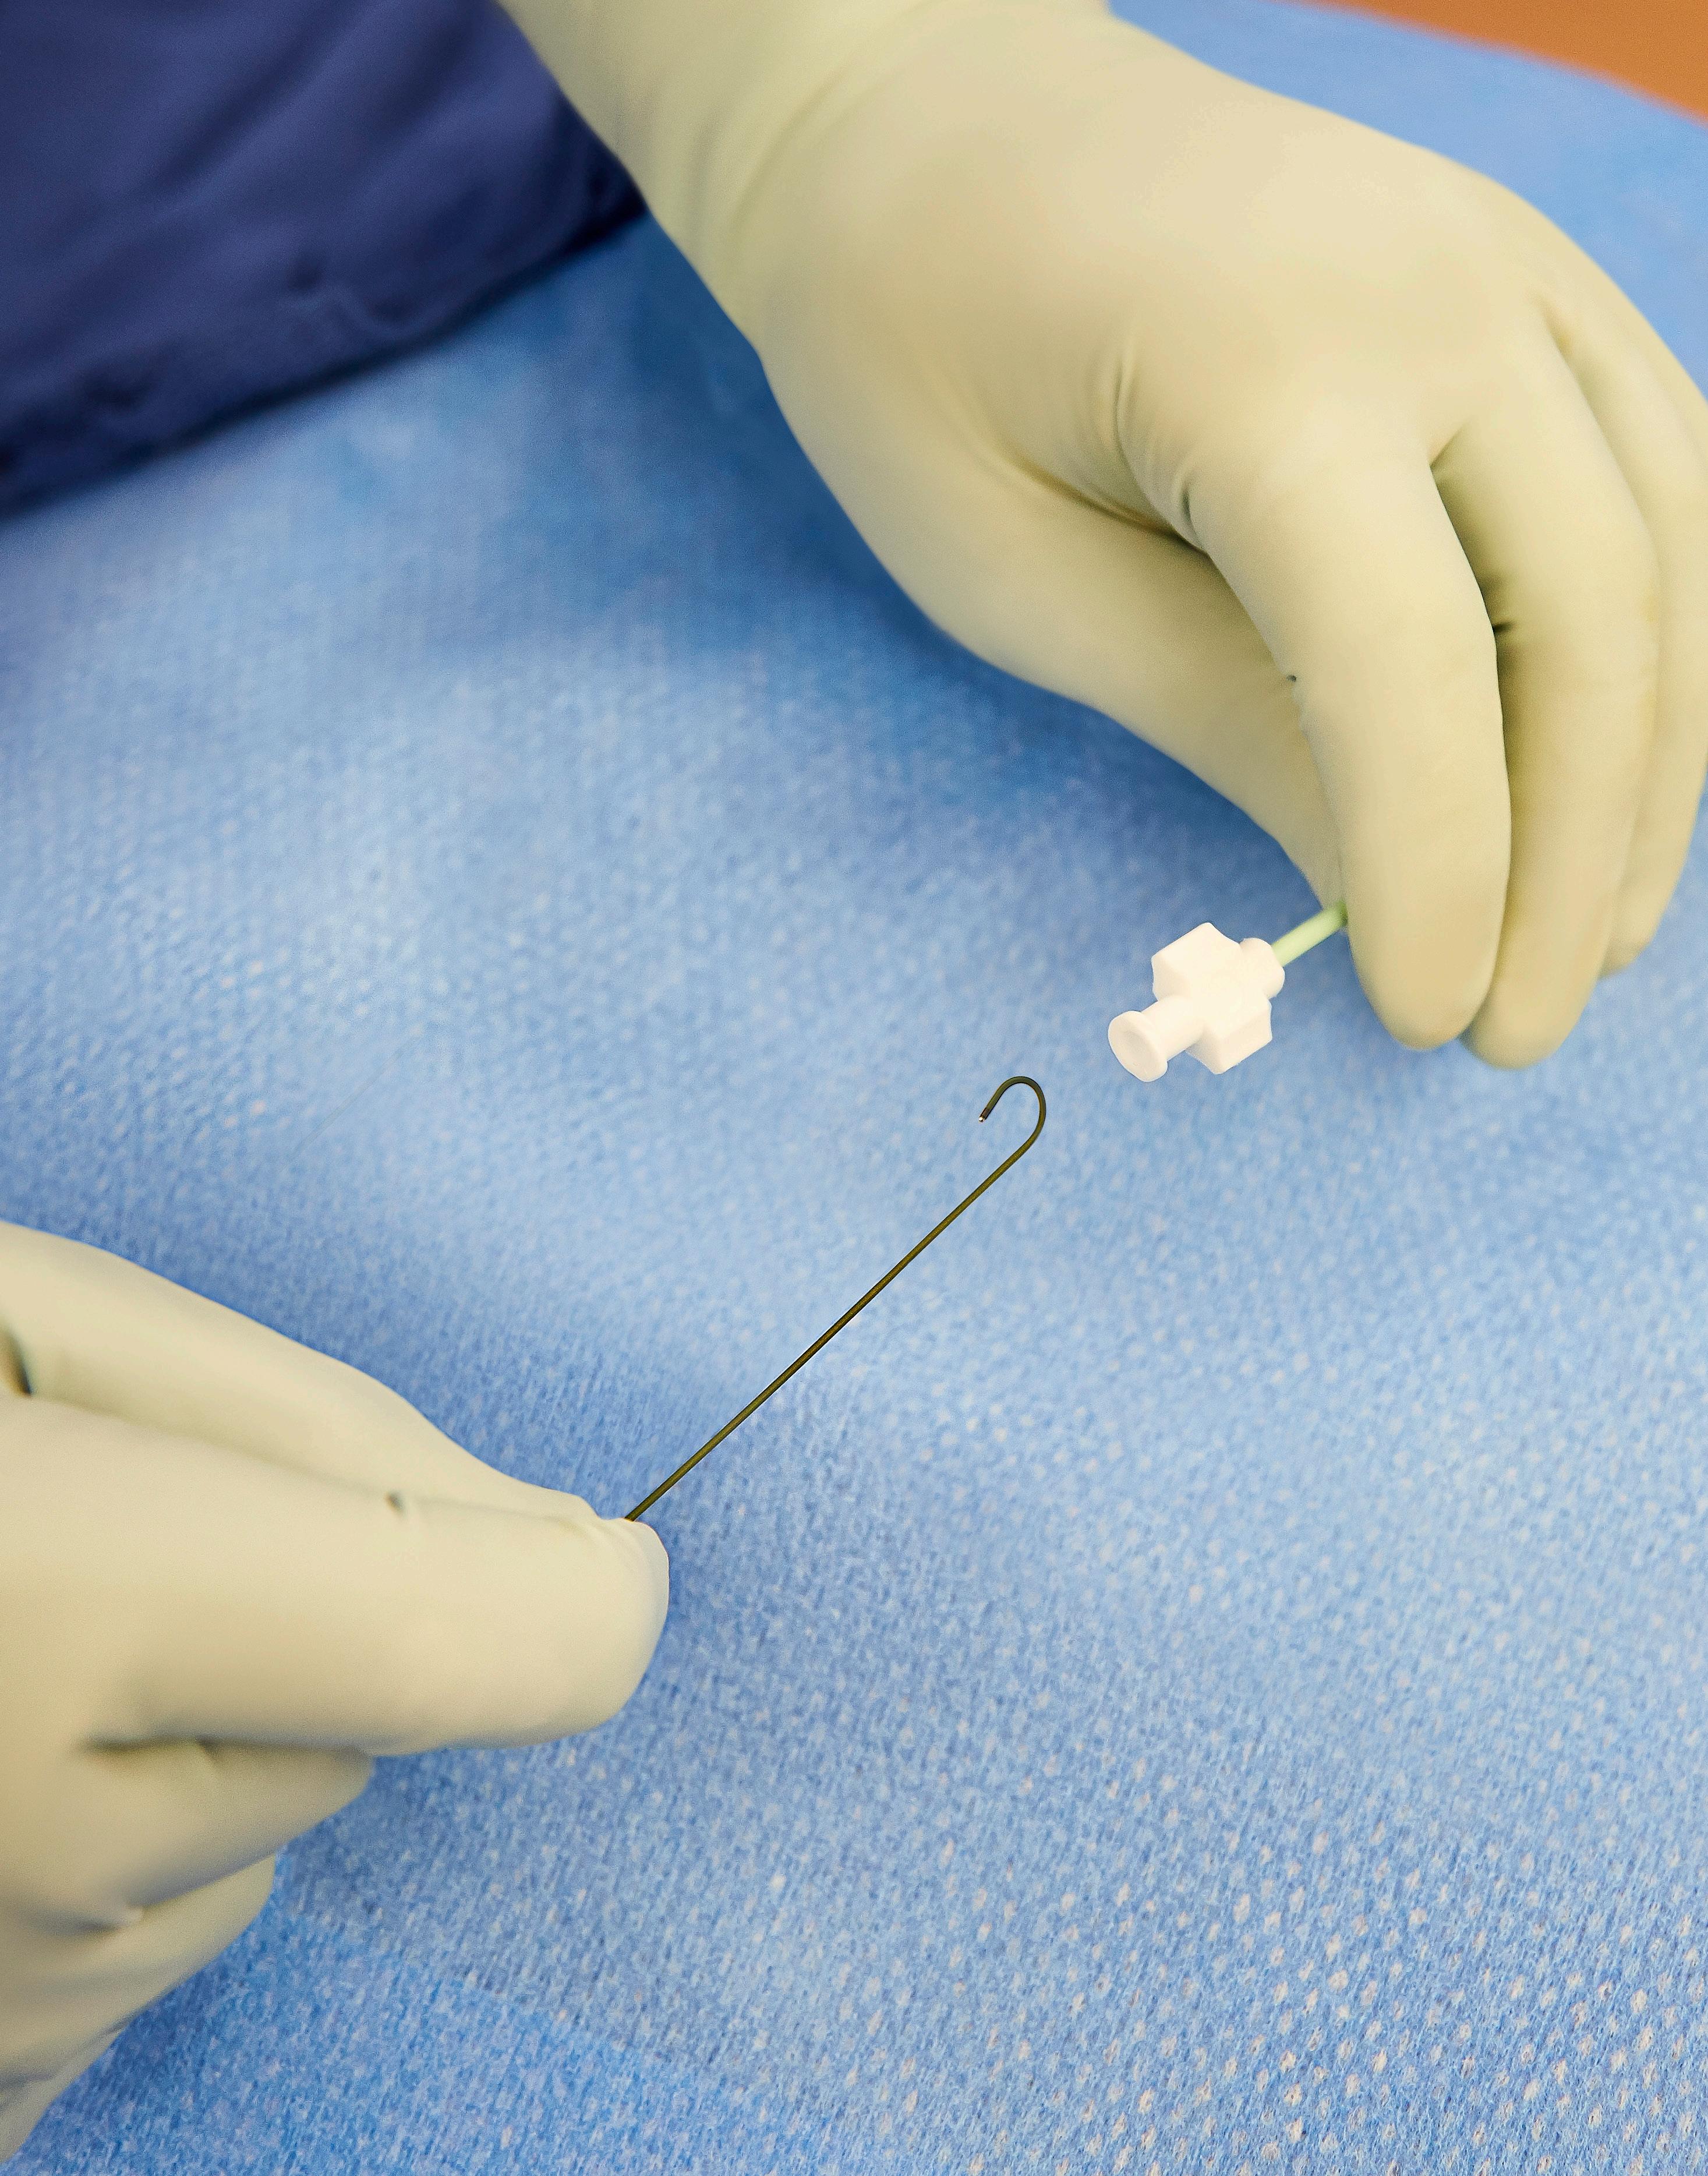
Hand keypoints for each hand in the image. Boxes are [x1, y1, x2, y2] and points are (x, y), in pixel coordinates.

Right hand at [0, 1223, 665, 2160]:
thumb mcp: (28, 1313)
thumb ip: (310, 1429)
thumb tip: (558, 1542)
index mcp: (69, 1603)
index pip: (499, 1647)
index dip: (575, 1585)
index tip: (592, 1548)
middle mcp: (43, 1857)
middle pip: (380, 1725)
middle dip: (305, 1616)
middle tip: (90, 1533)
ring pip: (268, 1844)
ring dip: (203, 1730)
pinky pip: (155, 1949)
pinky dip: (117, 1846)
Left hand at [515, 0, 1707, 1064]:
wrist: (928, 111)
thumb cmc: (911, 347)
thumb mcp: (1009, 570)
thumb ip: (1211, 708)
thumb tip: (1378, 874)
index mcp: (1267, 359)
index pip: (1408, 663)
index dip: (1437, 864)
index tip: (1422, 1016)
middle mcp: (1438, 288)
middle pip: (1588, 615)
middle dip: (1571, 854)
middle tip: (1515, 1031)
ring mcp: (1506, 260)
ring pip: (1665, 550)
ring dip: (1649, 766)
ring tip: (1593, 936)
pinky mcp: (1526, 273)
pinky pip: (1656, 470)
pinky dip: (1660, 638)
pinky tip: (1621, 767)